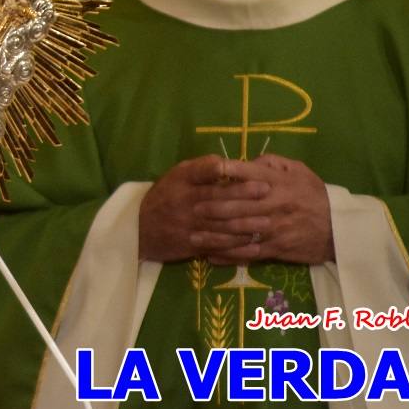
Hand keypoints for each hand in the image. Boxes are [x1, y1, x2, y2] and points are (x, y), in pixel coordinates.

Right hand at [138, 154, 269, 261]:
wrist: (140, 228)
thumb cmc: (165, 196)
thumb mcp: (176, 175)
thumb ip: (200, 169)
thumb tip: (226, 163)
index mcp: (182, 181)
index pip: (205, 171)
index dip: (227, 171)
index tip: (251, 171)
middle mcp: (186, 201)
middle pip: (219, 199)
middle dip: (245, 196)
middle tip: (268, 192)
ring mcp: (190, 225)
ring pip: (222, 224)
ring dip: (246, 223)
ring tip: (267, 221)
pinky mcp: (193, 244)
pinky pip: (219, 244)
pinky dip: (237, 245)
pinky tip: (254, 243)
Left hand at [192, 154, 334, 264]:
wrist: (340, 228)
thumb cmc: (314, 194)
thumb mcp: (298, 170)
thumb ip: (271, 163)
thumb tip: (246, 162)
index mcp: (278, 182)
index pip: (247, 174)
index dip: (225, 171)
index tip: (205, 172)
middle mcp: (273, 204)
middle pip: (237, 205)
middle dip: (211, 207)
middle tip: (191, 208)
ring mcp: (274, 229)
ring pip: (238, 232)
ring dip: (213, 234)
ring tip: (192, 235)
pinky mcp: (276, 248)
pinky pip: (248, 253)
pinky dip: (227, 256)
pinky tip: (210, 256)